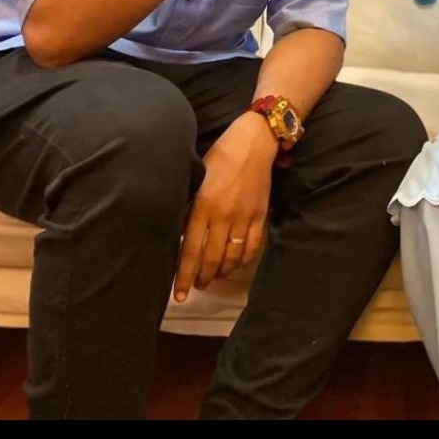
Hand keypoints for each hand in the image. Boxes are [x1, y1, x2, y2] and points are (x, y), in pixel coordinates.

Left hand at [174, 113, 276, 298]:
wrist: (253, 144)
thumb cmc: (219, 157)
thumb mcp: (197, 179)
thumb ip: (189, 207)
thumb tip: (180, 232)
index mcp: (203, 206)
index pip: (191, 250)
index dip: (184, 275)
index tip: (179, 294)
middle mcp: (223, 216)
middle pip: (212, 258)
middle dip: (203, 278)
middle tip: (197, 288)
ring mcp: (244, 218)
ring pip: (232, 257)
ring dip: (222, 272)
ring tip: (214, 277)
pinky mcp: (260, 216)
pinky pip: (251, 247)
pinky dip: (243, 260)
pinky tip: (235, 264)